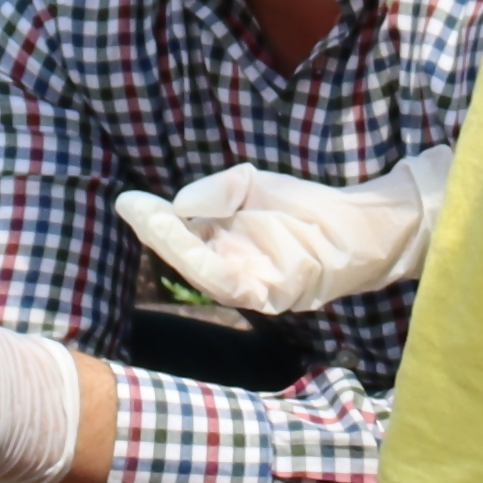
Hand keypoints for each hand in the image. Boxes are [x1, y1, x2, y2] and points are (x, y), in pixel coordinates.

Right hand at [117, 153, 443, 315]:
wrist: (353, 224)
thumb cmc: (301, 207)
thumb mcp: (249, 186)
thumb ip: (216, 193)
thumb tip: (180, 206)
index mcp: (221, 248)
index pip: (179, 239)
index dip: (154, 223)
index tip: (129, 200)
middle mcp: (231, 271)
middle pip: (184, 258)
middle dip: (157, 233)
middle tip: (134, 207)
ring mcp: (250, 286)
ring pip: (202, 273)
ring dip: (175, 247)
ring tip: (155, 219)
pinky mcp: (273, 295)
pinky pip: (232, 284)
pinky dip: (209, 263)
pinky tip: (192, 237)